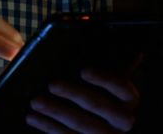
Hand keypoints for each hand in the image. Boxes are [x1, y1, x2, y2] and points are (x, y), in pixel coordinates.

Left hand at [26, 54, 141, 132]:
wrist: (101, 124)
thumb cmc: (99, 94)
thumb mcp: (104, 82)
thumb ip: (105, 64)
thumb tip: (93, 38)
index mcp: (129, 99)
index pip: (121, 86)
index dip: (103, 78)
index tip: (84, 70)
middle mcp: (123, 120)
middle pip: (97, 105)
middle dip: (73, 93)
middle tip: (52, 84)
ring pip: (80, 124)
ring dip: (55, 111)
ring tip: (36, 101)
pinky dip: (48, 126)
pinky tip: (33, 117)